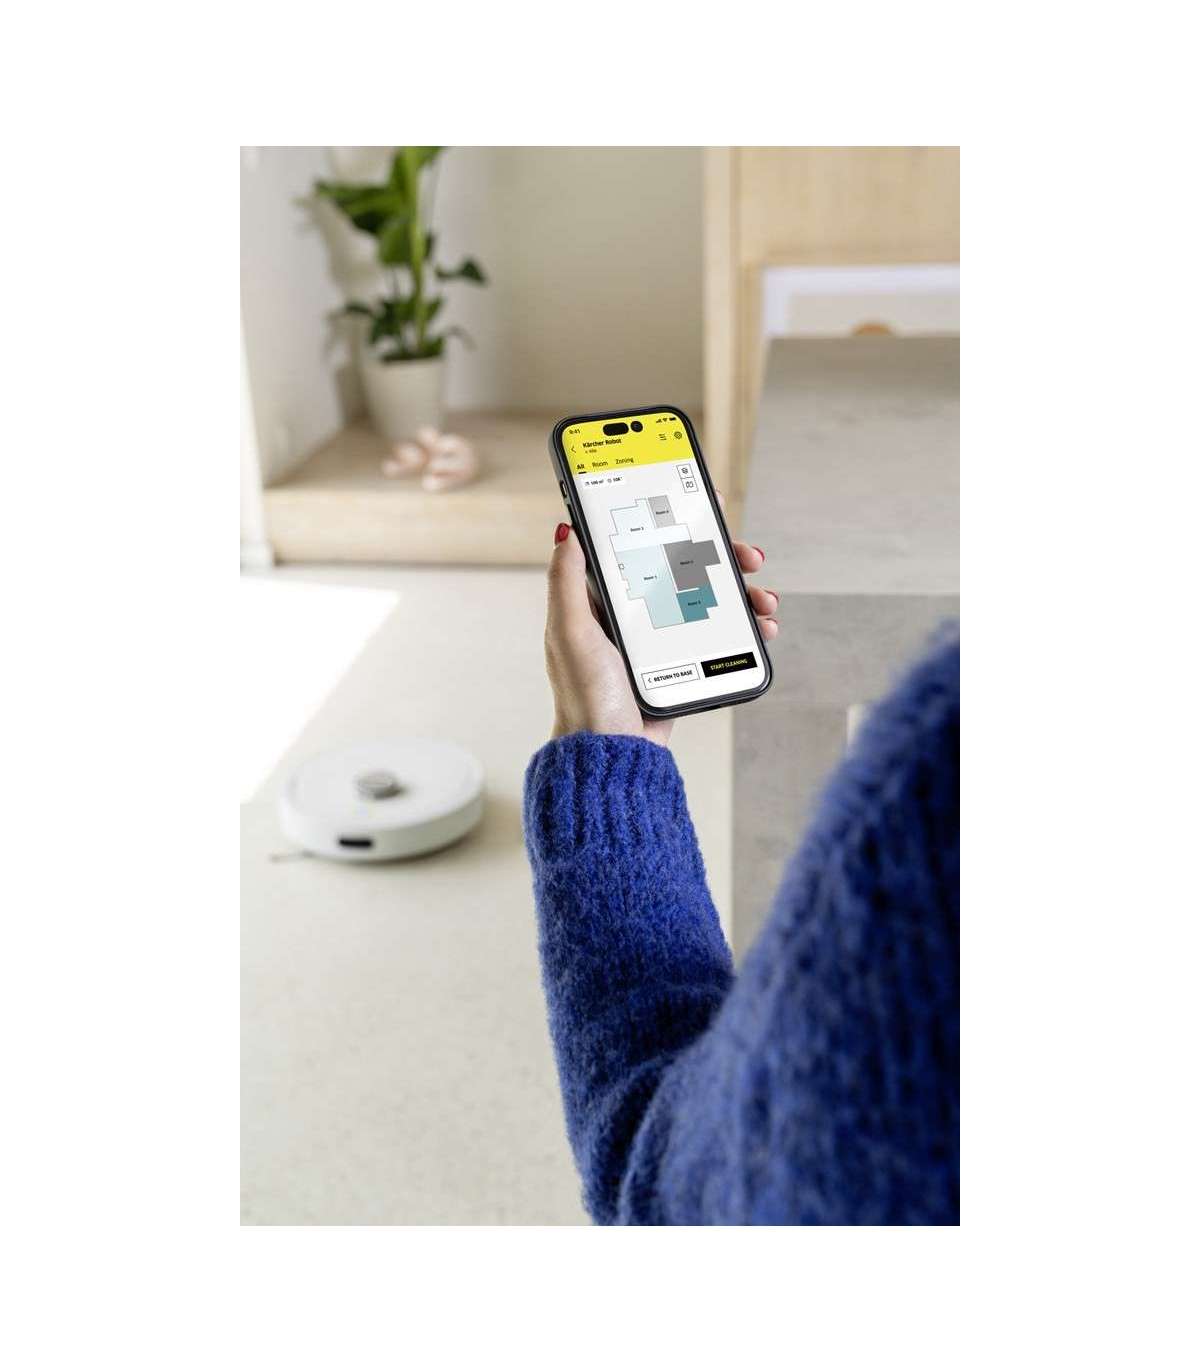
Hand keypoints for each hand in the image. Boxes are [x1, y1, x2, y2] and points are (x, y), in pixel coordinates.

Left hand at [544, 519, 779, 747]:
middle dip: (724, 558)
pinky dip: (746, 628)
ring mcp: (664, 639)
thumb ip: (567, 582)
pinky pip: (722, 636)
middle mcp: (637, 615)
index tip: (706, 508)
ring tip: (764, 601)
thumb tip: (567, 531)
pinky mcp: (686, 664)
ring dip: (744, 593)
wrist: (613, 753)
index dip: (676, 525)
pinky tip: (762, 628)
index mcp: (607, 600)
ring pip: (713, 600)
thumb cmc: (585, 696)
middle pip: (689, 569)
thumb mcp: (570, 632)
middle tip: (748, 557)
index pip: (645, 547)